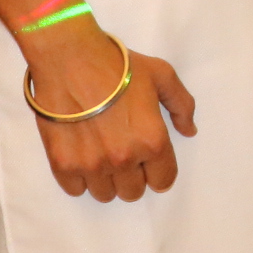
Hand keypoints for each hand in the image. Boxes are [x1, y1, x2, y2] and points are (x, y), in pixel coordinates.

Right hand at [19, 18, 197, 202]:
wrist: (69, 57)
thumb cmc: (118, 64)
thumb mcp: (162, 75)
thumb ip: (181, 105)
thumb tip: (189, 130)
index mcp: (152, 141)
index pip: (163, 181)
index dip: (158, 171)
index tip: (148, 161)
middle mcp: (124, 159)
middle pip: (133, 192)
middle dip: (132, 176)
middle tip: (122, 153)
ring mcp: (92, 164)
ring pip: (105, 194)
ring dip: (106, 179)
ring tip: (100, 154)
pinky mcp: (63, 164)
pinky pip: (76, 189)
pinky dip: (79, 178)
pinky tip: (80, 156)